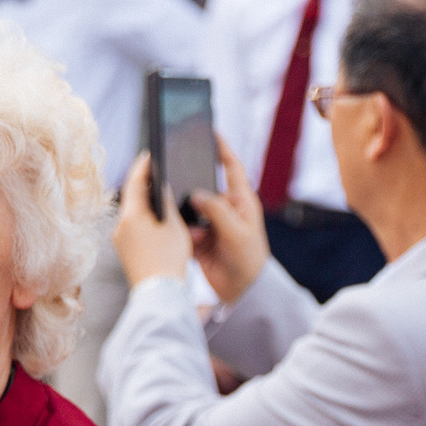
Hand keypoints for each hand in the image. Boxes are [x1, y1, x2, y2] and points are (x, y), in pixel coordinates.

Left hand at [114, 151, 199, 287]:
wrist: (159, 294)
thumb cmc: (169, 261)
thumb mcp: (174, 226)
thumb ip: (166, 202)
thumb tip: (161, 187)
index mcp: (131, 215)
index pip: (135, 181)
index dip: (143, 166)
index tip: (149, 154)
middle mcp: (120, 225)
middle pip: (131, 196)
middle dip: (142, 183)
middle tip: (154, 170)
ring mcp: (120, 239)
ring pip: (131, 212)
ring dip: (143, 201)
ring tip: (157, 193)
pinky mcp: (125, 251)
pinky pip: (132, 226)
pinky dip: (142, 218)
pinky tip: (154, 219)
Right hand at [186, 135, 269, 306]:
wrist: (243, 292)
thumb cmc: (250, 260)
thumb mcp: (238, 233)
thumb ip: (218, 210)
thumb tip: (197, 193)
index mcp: (241, 202)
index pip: (232, 168)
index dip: (222, 149)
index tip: (211, 132)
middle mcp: (225, 209)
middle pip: (204, 186)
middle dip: (191, 183)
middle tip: (174, 173)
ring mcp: (211, 224)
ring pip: (191, 208)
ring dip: (184, 212)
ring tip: (179, 213)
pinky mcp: (200, 239)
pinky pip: (185, 228)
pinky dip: (181, 231)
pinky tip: (180, 234)